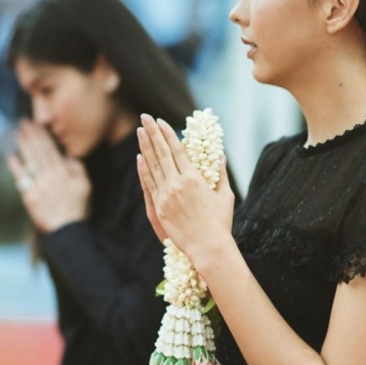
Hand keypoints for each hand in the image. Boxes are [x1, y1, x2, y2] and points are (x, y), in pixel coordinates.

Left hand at [7, 120, 90, 232]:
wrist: (67, 229)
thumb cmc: (78, 208)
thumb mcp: (86, 185)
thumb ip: (78, 168)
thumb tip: (68, 156)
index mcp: (63, 172)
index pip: (51, 149)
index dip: (43, 135)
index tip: (37, 124)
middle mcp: (49, 176)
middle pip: (38, 151)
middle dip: (31, 135)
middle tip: (24, 122)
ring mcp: (38, 186)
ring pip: (29, 161)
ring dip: (23, 146)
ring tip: (18, 133)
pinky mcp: (29, 197)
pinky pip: (21, 179)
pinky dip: (16, 167)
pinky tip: (12, 156)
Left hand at [136, 114, 234, 263]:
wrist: (208, 247)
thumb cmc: (220, 222)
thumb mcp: (225, 195)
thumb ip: (221, 173)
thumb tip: (220, 156)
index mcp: (193, 178)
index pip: (177, 150)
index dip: (167, 134)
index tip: (160, 121)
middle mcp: (177, 184)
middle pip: (161, 153)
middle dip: (152, 133)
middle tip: (145, 117)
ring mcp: (166, 196)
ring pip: (152, 166)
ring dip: (145, 147)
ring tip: (140, 131)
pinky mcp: (159, 208)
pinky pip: (149, 184)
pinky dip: (144, 170)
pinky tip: (140, 157)